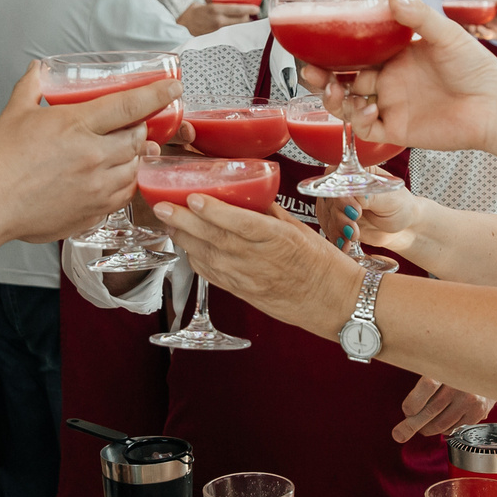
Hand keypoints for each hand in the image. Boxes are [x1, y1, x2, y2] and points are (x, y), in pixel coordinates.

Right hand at [0, 61, 175, 242]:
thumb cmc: (0, 162)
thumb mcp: (16, 112)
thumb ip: (32, 85)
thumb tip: (39, 69)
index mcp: (77, 126)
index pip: (130, 106)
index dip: (157, 94)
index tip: (173, 87)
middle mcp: (93, 157)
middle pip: (138, 138)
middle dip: (140, 128)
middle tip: (132, 125)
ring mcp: (97, 187)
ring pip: (134, 168)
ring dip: (133, 157)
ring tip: (118, 151)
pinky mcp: (94, 211)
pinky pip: (123, 195)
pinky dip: (122, 183)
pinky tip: (109, 177)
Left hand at [153, 194, 360, 339]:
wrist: (334, 302)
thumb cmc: (322, 263)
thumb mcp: (299, 228)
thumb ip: (268, 211)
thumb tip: (244, 193)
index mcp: (279, 240)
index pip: (241, 224)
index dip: (214, 211)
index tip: (193, 197)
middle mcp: (260, 261)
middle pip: (215, 240)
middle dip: (184, 222)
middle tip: (162, 207)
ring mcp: (249, 281)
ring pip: (208, 258)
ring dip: (184, 239)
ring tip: (168, 221)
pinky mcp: (243, 294)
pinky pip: (212, 276)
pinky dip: (195, 259)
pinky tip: (186, 246)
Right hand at [178, 2, 254, 37]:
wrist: (179, 26)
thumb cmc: (191, 13)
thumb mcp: (204, 4)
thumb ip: (217, 6)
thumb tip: (231, 6)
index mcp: (216, 10)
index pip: (238, 9)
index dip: (249, 9)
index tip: (256, 9)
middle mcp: (218, 21)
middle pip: (241, 20)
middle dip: (247, 17)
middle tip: (250, 15)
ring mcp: (217, 31)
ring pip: (237, 28)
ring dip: (242, 25)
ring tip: (243, 22)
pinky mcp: (215, 38)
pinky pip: (229, 34)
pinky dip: (234, 31)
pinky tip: (234, 29)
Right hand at [290, 0, 496, 153]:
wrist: (495, 106)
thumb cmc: (477, 67)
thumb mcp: (446, 34)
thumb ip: (417, 17)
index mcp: (395, 56)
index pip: (354, 52)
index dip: (331, 51)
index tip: (313, 44)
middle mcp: (389, 81)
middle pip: (343, 80)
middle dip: (322, 77)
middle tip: (309, 70)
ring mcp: (392, 106)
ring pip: (348, 105)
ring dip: (334, 99)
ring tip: (333, 91)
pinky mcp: (398, 130)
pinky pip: (366, 130)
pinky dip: (359, 120)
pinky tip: (367, 109)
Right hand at [320, 185, 423, 255]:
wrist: (404, 227)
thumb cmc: (400, 207)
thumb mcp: (390, 198)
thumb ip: (371, 194)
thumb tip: (354, 190)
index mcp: (358, 172)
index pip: (337, 175)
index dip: (341, 192)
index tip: (354, 208)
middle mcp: (345, 187)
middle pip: (328, 197)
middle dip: (339, 214)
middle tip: (353, 225)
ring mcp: (340, 205)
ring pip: (326, 214)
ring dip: (338, 228)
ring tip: (353, 235)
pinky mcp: (339, 221)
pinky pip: (329, 229)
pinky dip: (337, 238)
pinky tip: (345, 244)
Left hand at [392, 376, 491, 442]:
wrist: (489, 370)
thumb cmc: (459, 367)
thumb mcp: (441, 365)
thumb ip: (426, 380)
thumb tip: (407, 409)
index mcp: (448, 368)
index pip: (427, 387)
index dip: (413, 403)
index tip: (407, 410)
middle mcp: (460, 384)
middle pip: (431, 410)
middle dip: (411, 425)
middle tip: (399, 434)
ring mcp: (470, 399)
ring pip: (440, 424)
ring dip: (427, 428)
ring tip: (422, 426)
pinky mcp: (477, 412)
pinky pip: (453, 428)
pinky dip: (443, 429)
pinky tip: (442, 422)